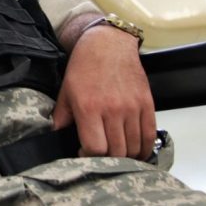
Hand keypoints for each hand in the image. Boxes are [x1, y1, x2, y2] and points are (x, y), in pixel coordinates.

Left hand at [52, 25, 155, 159]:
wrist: (108, 45)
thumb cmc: (85, 67)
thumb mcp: (65, 92)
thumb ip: (61, 117)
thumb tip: (56, 137)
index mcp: (89, 108)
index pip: (95, 148)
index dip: (88, 156)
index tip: (84, 153)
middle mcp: (113, 110)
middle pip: (116, 151)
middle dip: (107, 159)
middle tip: (101, 156)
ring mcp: (132, 108)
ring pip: (134, 146)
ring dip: (126, 156)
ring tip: (117, 154)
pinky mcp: (147, 104)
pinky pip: (149, 135)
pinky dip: (144, 148)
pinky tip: (137, 152)